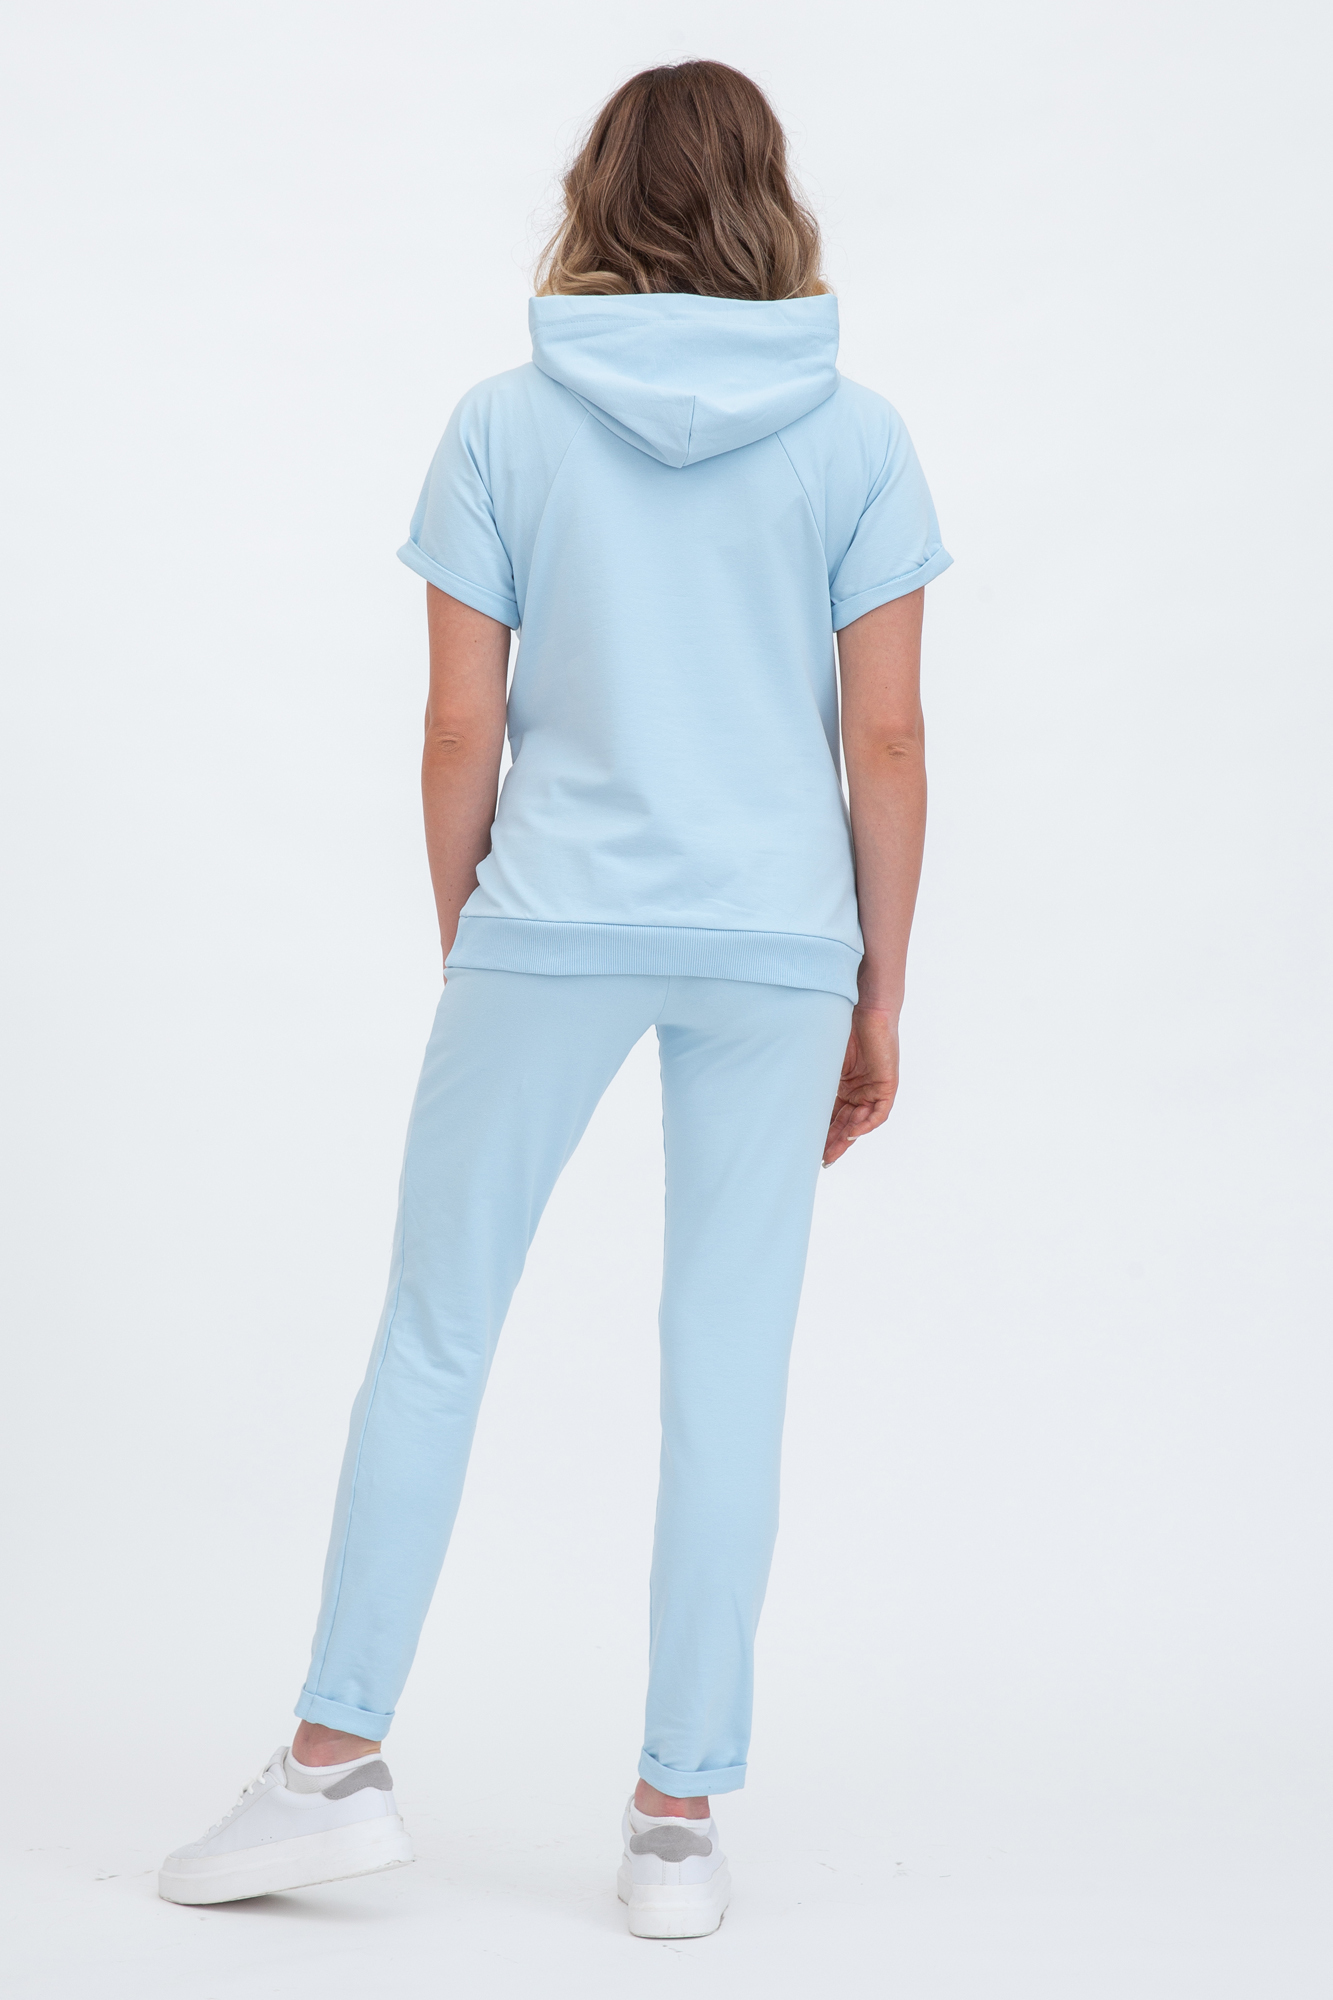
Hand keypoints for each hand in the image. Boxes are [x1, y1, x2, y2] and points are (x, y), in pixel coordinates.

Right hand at [823, 1006, 899, 1165]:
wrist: (863, 1004)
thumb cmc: (840, 1024)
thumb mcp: (822, 1059)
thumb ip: (815, 1080)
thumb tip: (786, 1100)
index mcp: (843, 1083)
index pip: (832, 1114)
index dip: (822, 1132)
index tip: (809, 1149)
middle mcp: (859, 1088)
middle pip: (845, 1122)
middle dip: (833, 1142)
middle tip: (821, 1159)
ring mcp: (873, 1087)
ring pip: (860, 1121)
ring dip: (847, 1137)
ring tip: (831, 1152)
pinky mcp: (887, 1084)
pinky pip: (878, 1113)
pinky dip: (865, 1124)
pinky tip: (851, 1133)